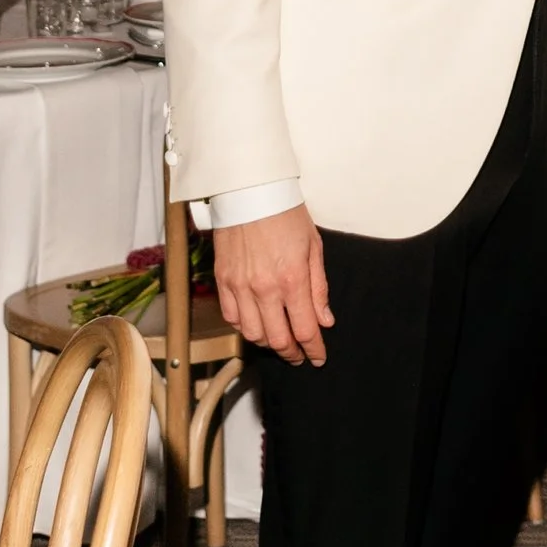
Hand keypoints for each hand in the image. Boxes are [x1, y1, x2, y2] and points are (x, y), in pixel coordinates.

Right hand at [214, 202, 334, 366]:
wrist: (250, 190)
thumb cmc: (285, 212)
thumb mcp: (314, 247)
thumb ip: (319, 288)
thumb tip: (324, 320)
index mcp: (292, 279)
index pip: (305, 330)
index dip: (314, 349)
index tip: (318, 356)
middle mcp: (264, 288)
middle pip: (278, 340)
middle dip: (292, 353)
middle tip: (300, 355)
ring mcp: (240, 286)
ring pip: (253, 334)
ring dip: (268, 343)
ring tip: (279, 341)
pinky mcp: (223, 279)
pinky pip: (231, 317)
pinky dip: (244, 327)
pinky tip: (255, 324)